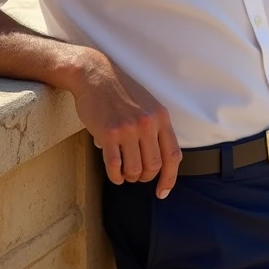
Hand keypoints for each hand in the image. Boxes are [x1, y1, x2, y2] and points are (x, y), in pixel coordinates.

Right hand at [69, 49, 181, 198]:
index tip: (162, 192)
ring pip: (134, 168)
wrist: (96, 75)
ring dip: (130, 177)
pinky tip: (115, 176)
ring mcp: (128, 129)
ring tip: (125, 174)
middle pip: (153, 166)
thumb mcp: (148, 105)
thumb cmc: (121, 92)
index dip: (169, 178)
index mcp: (161, 117)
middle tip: (137, 176)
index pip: (173, 156)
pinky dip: (115, 176)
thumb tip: (157, 161)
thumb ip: (155, 129)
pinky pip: (115, 165)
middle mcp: (148, 123)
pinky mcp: (108, 133)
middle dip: (145, 177)